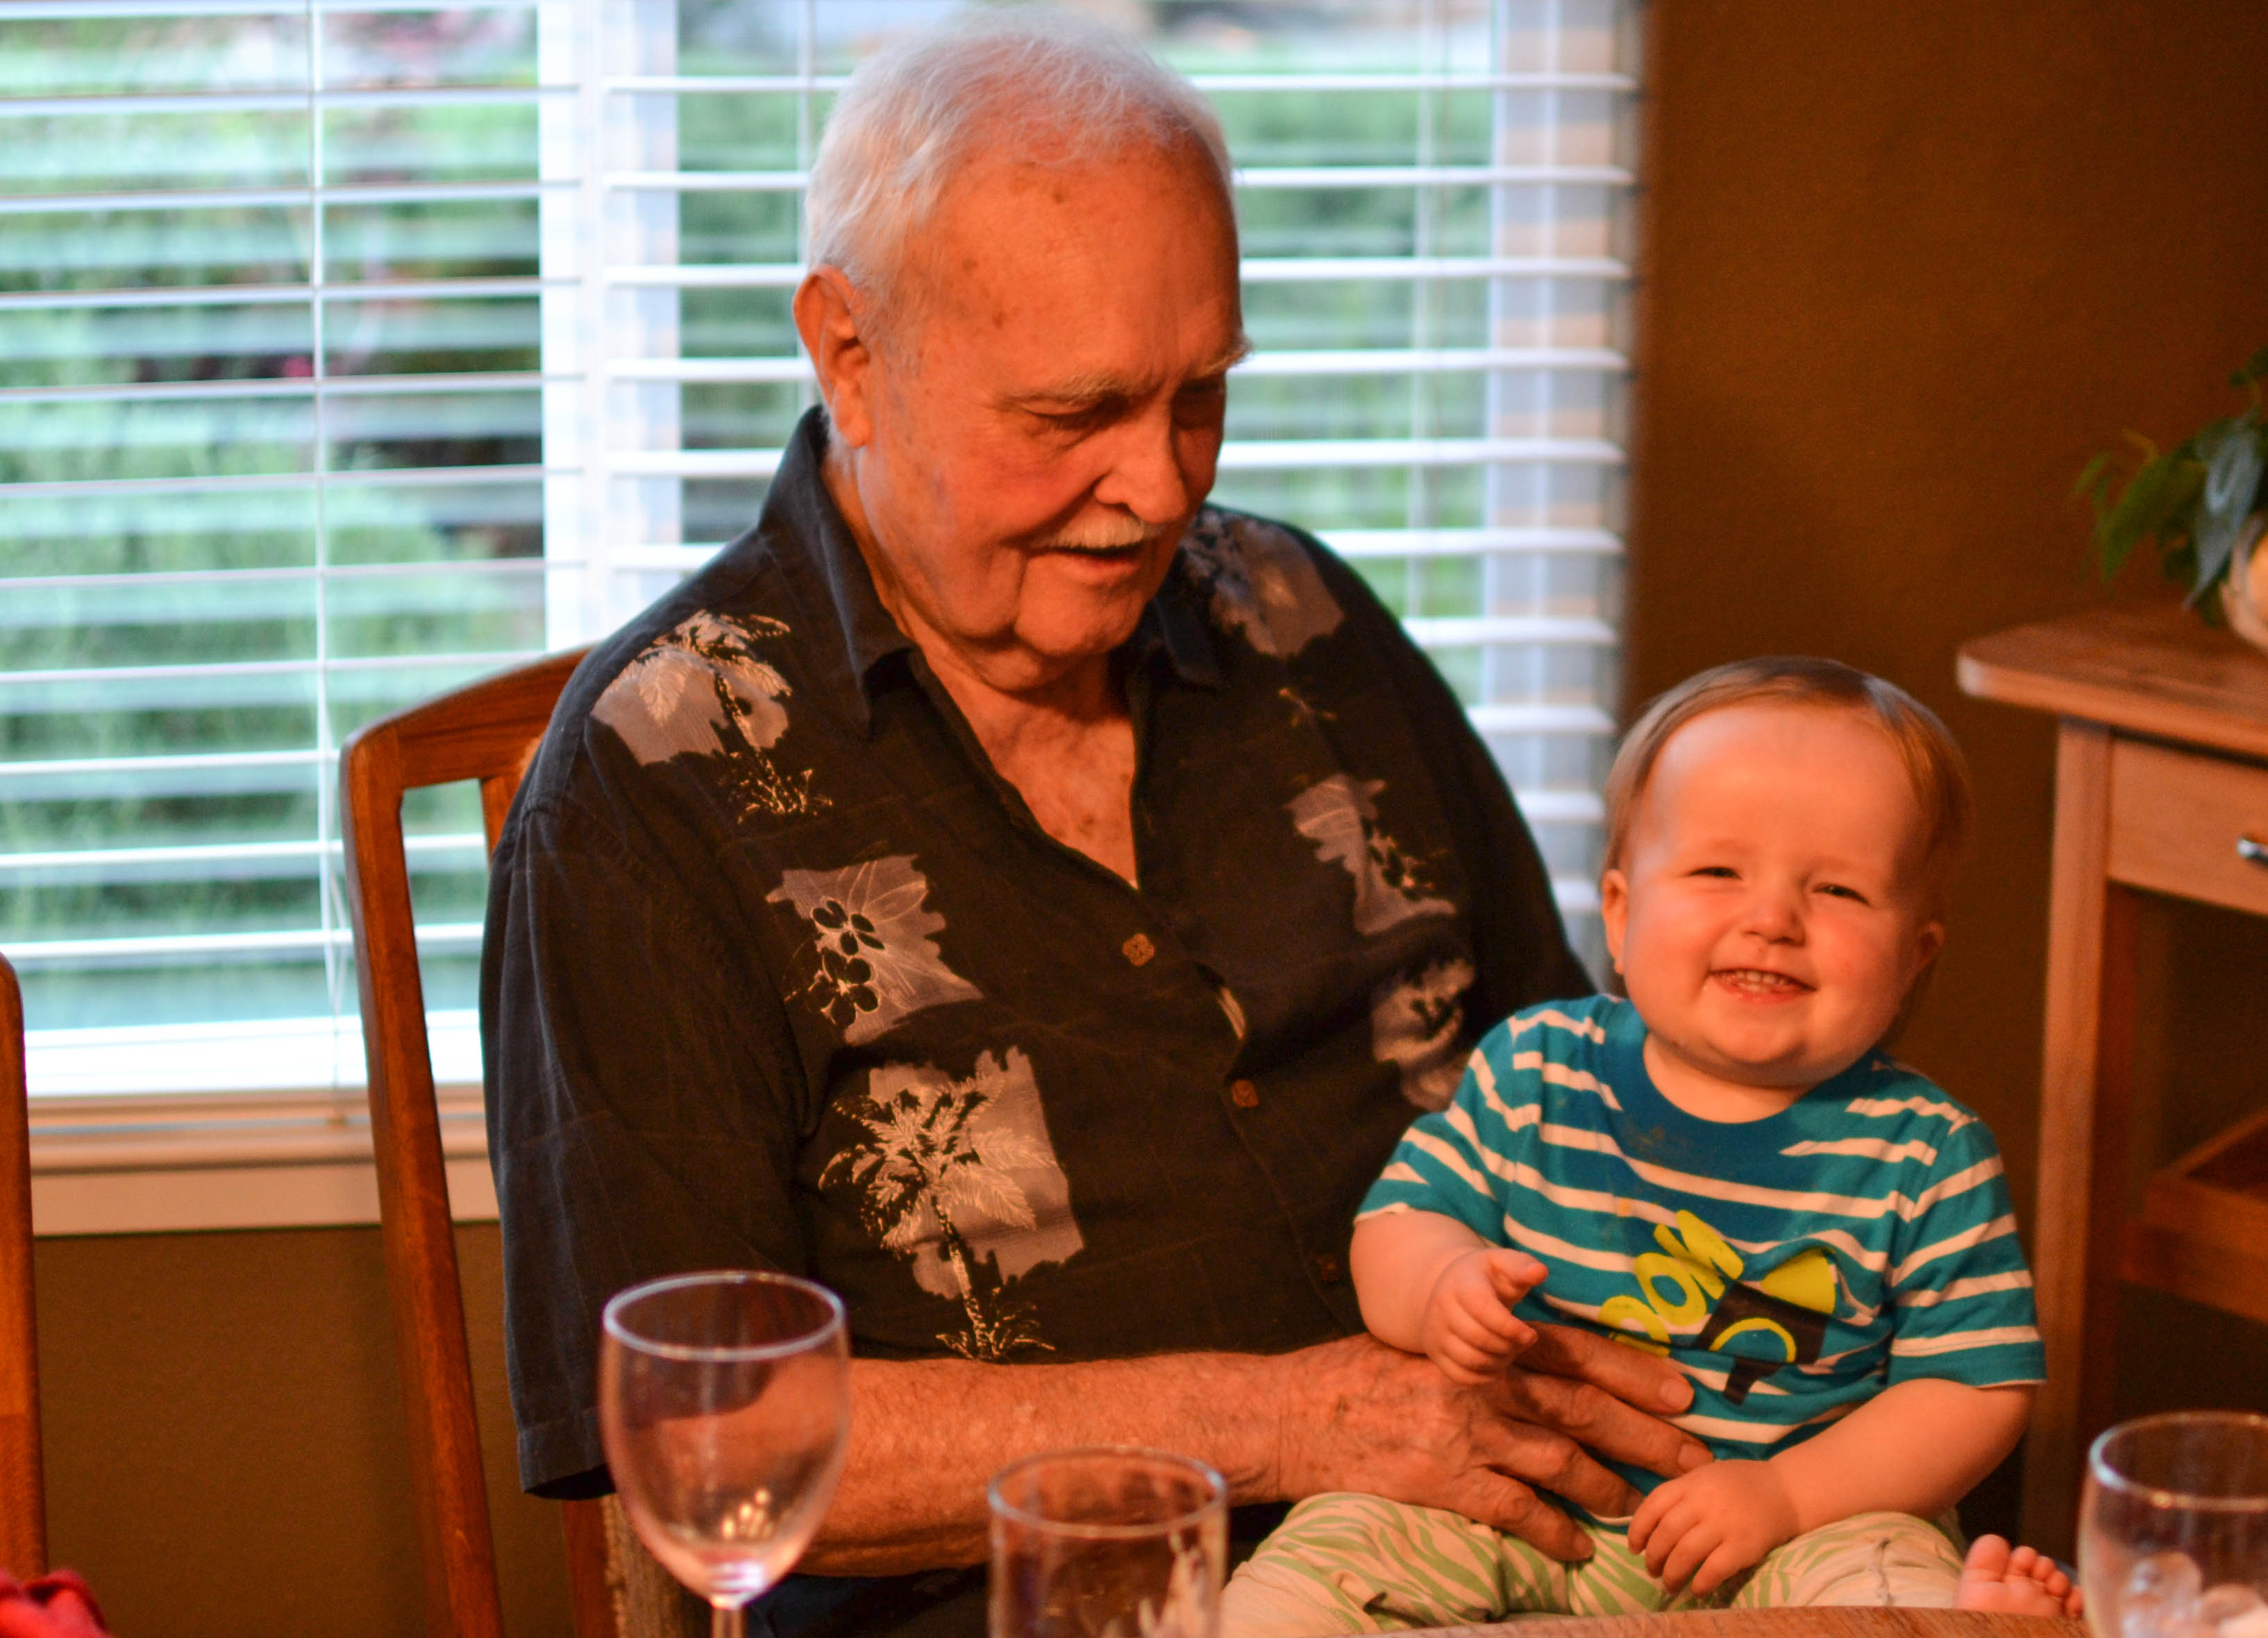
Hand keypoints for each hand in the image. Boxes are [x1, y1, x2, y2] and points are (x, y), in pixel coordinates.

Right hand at [1275, 1333, 1709, 1561]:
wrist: (1296, 1412)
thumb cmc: (1358, 1373)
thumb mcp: (1423, 1340)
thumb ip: (1480, 1345)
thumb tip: (1533, 1347)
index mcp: (1483, 1343)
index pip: (1575, 1353)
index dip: (1634, 1374)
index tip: (1682, 1393)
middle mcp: (1484, 1384)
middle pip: (1584, 1409)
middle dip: (1646, 1435)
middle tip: (1695, 1458)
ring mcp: (1467, 1434)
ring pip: (1561, 1463)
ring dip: (1609, 1488)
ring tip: (1643, 1508)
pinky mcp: (1446, 1481)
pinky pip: (1516, 1511)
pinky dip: (1555, 1531)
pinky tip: (1580, 1548)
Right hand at [1420, 1248, 1543, 1383]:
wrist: (1452, 1286)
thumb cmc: (1488, 1277)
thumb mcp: (1504, 1264)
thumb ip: (1522, 1267)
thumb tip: (1540, 1272)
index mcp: (1460, 1281)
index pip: (1481, 1307)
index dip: (1508, 1326)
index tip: (1531, 1334)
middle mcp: (1440, 1306)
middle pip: (1478, 1337)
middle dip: (1510, 1345)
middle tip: (1524, 1340)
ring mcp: (1434, 1330)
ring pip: (1470, 1360)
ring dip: (1499, 1361)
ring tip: (1511, 1349)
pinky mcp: (1433, 1351)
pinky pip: (1461, 1376)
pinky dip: (1485, 1376)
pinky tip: (1496, 1361)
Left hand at [1627, 1459, 1798, 1595]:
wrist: (1786, 1490)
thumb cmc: (1741, 1484)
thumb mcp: (1706, 1477)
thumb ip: (1682, 1494)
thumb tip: (1651, 1525)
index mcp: (1691, 1483)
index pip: (1653, 1505)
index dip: (1638, 1529)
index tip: (1634, 1547)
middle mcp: (1704, 1501)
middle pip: (1666, 1533)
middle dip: (1654, 1557)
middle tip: (1653, 1570)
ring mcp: (1725, 1523)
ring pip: (1685, 1553)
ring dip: (1672, 1574)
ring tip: (1669, 1584)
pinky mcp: (1744, 1545)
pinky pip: (1714, 1570)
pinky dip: (1701, 1584)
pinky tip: (1697, 1590)